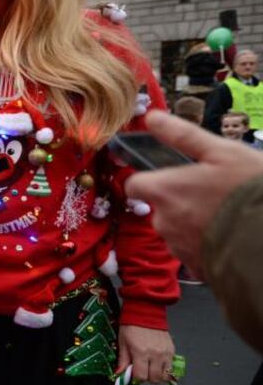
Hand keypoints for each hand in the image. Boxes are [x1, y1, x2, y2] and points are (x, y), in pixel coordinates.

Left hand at [117, 325, 174, 383]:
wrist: (146, 312)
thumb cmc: (131, 327)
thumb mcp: (123, 342)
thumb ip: (123, 360)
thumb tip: (119, 375)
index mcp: (140, 352)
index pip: (141, 376)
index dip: (136, 378)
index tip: (133, 373)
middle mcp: (155, 354)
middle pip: (155, 379)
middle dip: (147, 378)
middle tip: (142, 370)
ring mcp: (166, 353)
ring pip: (165, 376)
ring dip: (158, 375)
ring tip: (151, 368)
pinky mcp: (172, 350)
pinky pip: (172, 367)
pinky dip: (165, 369)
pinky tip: (158, 364)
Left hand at [125, 111, 262, 276]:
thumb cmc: (249, 190)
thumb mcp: (222, 152)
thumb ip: (182, 135)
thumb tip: (151, 117)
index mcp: (164, 191)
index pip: (134, 185)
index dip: (148, 179)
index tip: (167, 176)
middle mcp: (163, 221)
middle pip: (159, 208)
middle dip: (179, 200)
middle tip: (212, 193)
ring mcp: (178, 247)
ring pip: (176, 230)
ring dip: (192, 223)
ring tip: (224, 215)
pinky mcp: (196, 267)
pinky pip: (193, 251)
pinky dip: (205, 244)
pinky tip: (228, 235)